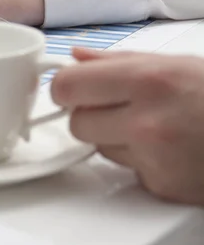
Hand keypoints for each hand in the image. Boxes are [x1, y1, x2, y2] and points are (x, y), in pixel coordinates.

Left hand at [51, 47, 203, 205]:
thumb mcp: (177, 63)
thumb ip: (119, 61)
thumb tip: (76, 57)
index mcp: (149, 80)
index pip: (66, 86)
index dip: (66, 88)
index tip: (73, 88)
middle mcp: (148, 121)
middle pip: (77, 122)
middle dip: (91, 115)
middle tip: (122, 108)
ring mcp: (155, 159)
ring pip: (98, 148)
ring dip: (115, 138)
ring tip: (156, 127)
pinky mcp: (162, 186)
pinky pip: (125, 171)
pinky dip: (139, 161)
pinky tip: (170, 149)